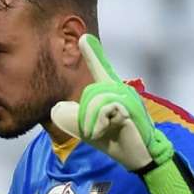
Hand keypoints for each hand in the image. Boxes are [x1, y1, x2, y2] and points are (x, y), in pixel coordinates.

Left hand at [50, 34, 193, 193]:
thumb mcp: (89, 127)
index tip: (83, 37)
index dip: (92, 54)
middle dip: (84, 116)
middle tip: (94, 131)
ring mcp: (127, 97)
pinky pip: (104, 109)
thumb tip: (56, 107)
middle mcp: (120, 90)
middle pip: (89, 93)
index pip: (100, 69)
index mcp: (110, 92)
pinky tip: (108, 132)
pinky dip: (99, 125)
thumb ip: (74, 115)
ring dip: (90, 123)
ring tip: (100, 132)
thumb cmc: (114, 140)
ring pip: (95, 101)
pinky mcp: (129, 107)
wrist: (137, 155)